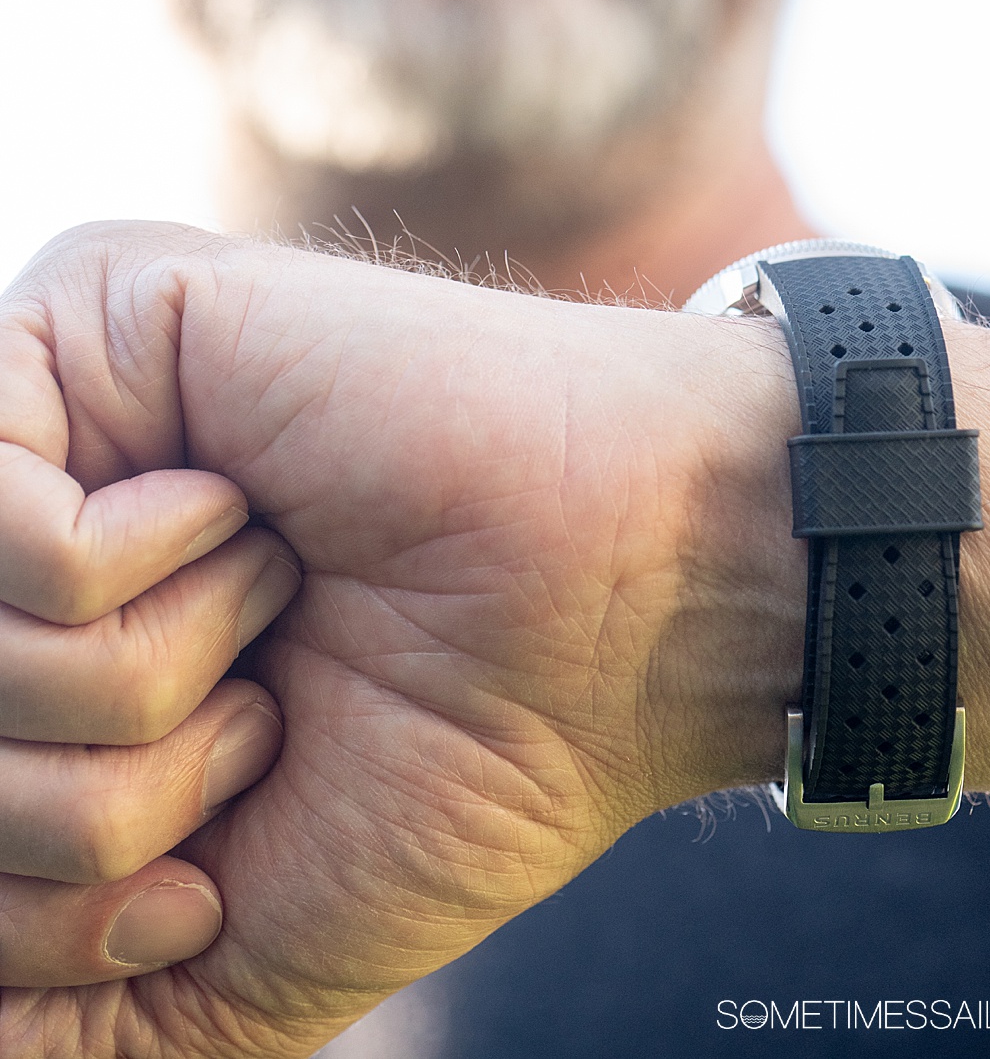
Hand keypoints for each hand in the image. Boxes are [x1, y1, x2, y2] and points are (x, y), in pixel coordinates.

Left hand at [7, 223, 989, 1057]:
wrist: (613, 619)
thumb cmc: (434, 768)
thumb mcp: (186, 963)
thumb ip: (28, 1002)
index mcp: (44, 654)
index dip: (36, 906)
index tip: (188, 888)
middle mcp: (27, 520)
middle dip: (90, 817)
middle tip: (254, 728)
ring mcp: (53, 415)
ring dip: (150, 695)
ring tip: (275, 610)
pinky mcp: (99, 314)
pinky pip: (10, 531)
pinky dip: (152, 585)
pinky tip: (257, 520)